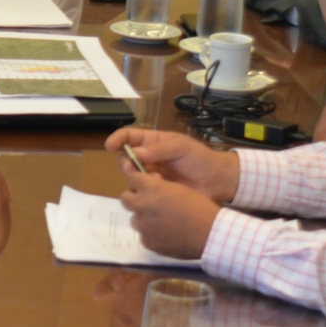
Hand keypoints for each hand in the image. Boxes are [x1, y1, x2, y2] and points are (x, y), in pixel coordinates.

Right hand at [104, 127, 240, 201]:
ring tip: (153, 179)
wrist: (215, 180)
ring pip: (131, 175)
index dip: (117, 139)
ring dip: (136, 177)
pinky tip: (158, 188)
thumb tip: (135, 152)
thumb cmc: (199, 158)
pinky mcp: (155, 190)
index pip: (129, 136)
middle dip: (126, 162)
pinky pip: (141, 189)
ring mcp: (151, 174)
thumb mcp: (181, 147)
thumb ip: (158, 149)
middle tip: (133, 168)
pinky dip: (145, 189)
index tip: (110, 146)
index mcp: (153, 142)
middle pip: (125, 157)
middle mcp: (149, 157)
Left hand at [118, 170, 221, 259]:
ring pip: (134, 218)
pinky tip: (166, 234)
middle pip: (125, 198)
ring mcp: (143, 226)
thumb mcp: (179, 189)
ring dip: (143, 218)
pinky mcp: (147, 242)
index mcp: (151, 188)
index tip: (144, 185)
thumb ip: (160, 186)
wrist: (209, 234)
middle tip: (148, 202)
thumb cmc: (199, 207)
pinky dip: (151, 233)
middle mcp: (142, 206)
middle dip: (134, 198)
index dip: (138, 181)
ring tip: (161, 221)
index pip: (132, 178)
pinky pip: (143, 235)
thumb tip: (151, 184)